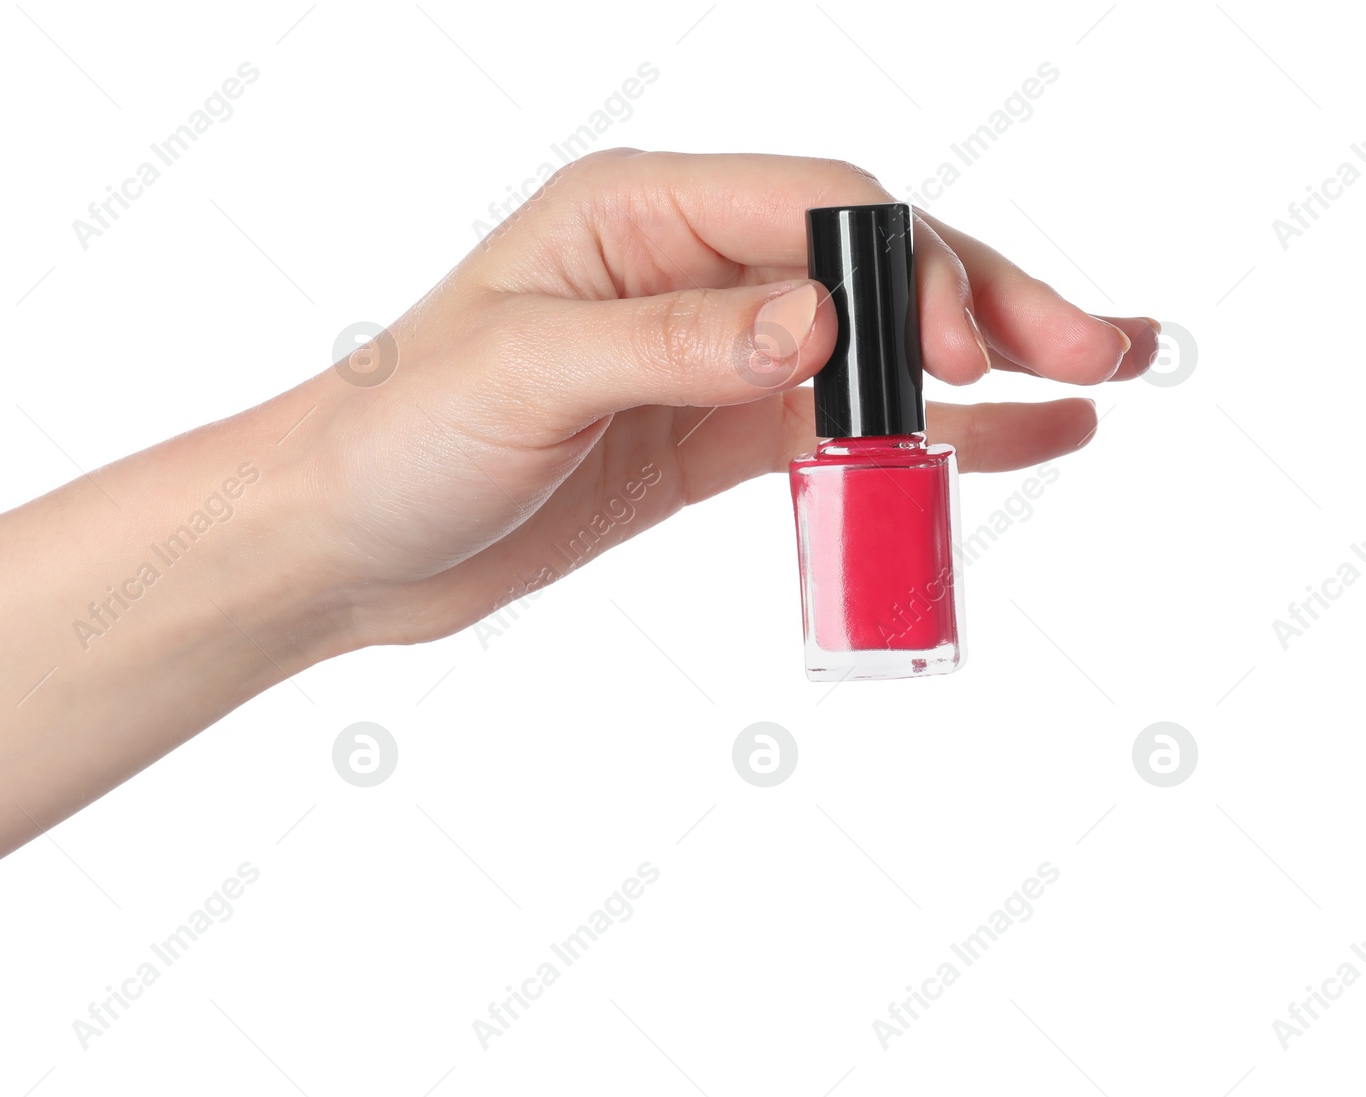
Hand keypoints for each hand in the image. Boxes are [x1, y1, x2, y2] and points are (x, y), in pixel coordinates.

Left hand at [262, 150, 1156, 650]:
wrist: (341, 542)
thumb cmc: (396, 438)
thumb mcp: (523, 375)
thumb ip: (673, 343)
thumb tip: (819, 323)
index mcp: (636, 214)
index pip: (814, 208)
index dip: (908, 269)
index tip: (965, 352)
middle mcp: (686, 268)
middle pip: (871, 267)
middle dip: (987, 301)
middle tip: (1094, 349)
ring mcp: (708, 356)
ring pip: (875, 346)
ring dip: (987, 361)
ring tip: (1102, 375)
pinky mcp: (710, 436)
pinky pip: (839, 427)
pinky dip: (924, 435)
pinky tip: (1015, 440)